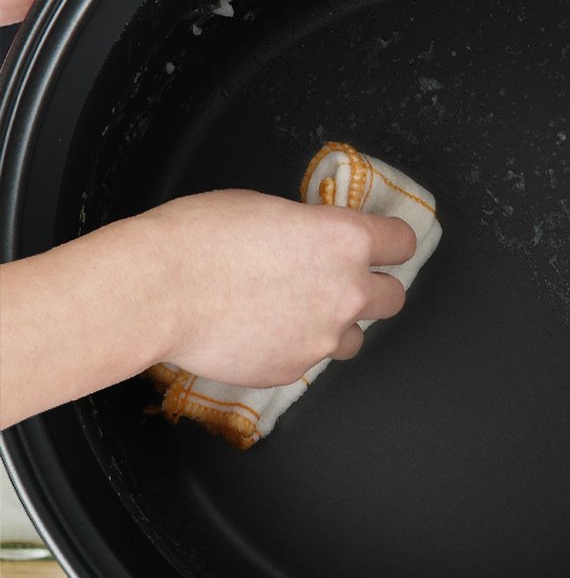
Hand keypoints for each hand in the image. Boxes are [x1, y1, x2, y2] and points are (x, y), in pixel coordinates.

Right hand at [141, 191, 416, 386]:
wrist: (157, 292)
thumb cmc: (199, 238)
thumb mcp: (267, 208)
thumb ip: (309, 229)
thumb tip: (315, 239)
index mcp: (346, 239)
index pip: (403, 242)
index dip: (389, 243)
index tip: (382, 245)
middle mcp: (348, 291)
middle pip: (394, 297)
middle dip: (373, 289)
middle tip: (342, 282)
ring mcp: (324, 337)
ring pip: (355, 337)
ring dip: (336, 325)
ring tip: (295, 312)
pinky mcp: (295, 369)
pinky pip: (310, 359)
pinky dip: (294, 347)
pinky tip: (261, 331)